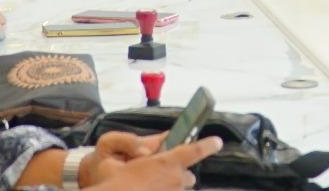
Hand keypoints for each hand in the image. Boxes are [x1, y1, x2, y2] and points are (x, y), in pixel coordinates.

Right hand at [84, 136, 222, 189]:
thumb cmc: (111, 182)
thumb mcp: (114, 154)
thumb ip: (135, 146)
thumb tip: (149, 150)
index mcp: (165, 163)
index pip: (193, 151)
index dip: (207, 145)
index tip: (217, 142)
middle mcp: (174, 182)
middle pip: (187, 176)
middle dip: (178, 173)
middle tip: (160, 173)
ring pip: (179, 189)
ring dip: (171, 187)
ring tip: (151, 186)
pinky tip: (150, 188)